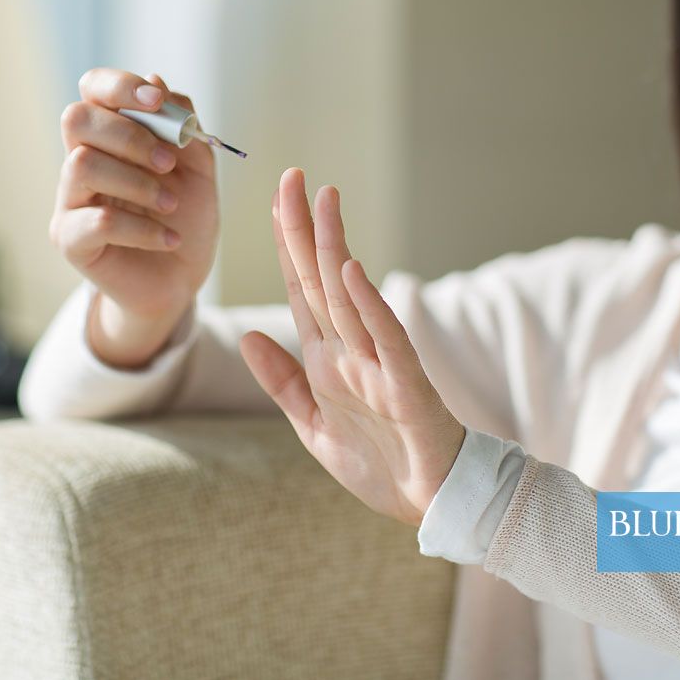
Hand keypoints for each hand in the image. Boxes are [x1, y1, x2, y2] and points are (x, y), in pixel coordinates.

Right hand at [49, 68, 219, 324]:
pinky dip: (143, 228)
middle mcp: (82, 160)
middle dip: (129, 135)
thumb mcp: (199, 169)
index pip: (93, 89)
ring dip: (138, 182)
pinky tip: (169, 238)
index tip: (158, 101)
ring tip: (171, 206)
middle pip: (77, 119)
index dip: (120, 86)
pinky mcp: (70, 240)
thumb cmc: (185, 220)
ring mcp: (71, 200)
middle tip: (169, 164)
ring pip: (81, 165)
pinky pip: (97, 221)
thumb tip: (158, 80)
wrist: (181, 280)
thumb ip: (183, 127)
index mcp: (111, 136)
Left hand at [239, 168, 466, 527]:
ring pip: (349, 298)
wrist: (431, 503)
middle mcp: (350, 352)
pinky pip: (384, 339)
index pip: (301, 291)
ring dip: (334, 249)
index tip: (277, 202)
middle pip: (321, 280)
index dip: (287, 247)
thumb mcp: (313, 426)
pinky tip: (352, 270)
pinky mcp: (406, 386)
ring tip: (323, 202)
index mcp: (326, 360)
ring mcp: (379, 365)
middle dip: (305, 229)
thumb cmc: (380, 464)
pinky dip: (368, 304)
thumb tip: (247, 337)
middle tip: (293, 176)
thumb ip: (282, 382)